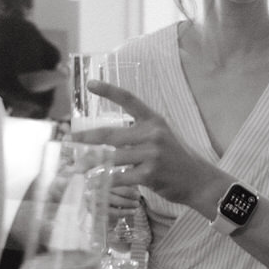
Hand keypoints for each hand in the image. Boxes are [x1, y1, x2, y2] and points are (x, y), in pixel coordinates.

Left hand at [77, 82, 225, 211]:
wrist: (198, 180)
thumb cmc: (175, 158)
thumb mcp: (161, 137)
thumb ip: (137, 135)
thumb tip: (108, 141)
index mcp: (154, 120)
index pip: (129, 100)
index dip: (109, 90)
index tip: (89, 84)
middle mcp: (152, 134)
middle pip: (111, 135)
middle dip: (87, 138)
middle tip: (70, 139)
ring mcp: (152, 154)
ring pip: (112, 158)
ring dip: (91, 164)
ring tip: (76, 167)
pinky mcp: (150, 174)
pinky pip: (120, 177)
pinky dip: (104, 182)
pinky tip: (93, 184)